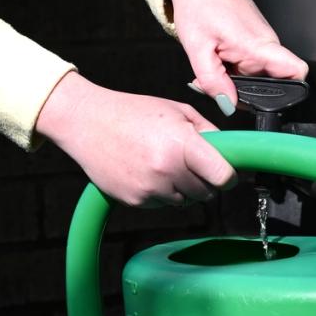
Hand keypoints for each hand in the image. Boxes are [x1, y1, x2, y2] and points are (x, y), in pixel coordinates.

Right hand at [35, 72, 234, 206]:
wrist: (86, 122)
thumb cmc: (132, 113)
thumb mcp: (176, 110)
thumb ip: (207, 131)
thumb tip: (229, 152)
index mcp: (182, 143)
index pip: (222, 176)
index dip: (229, 177)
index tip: (227, 174)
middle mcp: (167, 168)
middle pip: (206, 193)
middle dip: (204, 181)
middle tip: (190, 164)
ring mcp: (149, 187)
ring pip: (185, 201)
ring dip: (182, 188)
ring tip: (163, 164)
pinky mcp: (135, 200)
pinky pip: (161, 204)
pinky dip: (160, 193)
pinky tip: (146, 171)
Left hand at [167, 0, 307, 111]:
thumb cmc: (200, 3)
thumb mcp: (197, 47)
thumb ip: (212, 80)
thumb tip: (228, 104)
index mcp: (258, 45)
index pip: (296, 71)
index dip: (292, 91)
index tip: (271, 101)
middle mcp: (266, 45)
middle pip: (272, 83)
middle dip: (246, 93)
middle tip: (220, 85)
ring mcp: (261, 43)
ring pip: (257, 76)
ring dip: (235, 81)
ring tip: (214, 67)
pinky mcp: (253, 41)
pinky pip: (249, 66)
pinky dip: (233, 70)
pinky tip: (217, 60)